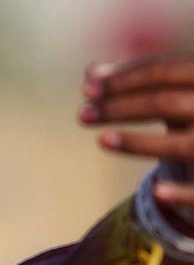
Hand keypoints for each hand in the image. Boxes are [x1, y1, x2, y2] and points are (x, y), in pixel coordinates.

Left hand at [84, 22, 193, 234]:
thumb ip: (137, 82)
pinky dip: (181, 193)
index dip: (122, 78)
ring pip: (178, 144)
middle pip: (163, 101)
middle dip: (119, 106)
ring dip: (137, 142)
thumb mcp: (177, 92)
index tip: (86, 87)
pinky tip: (156, 193)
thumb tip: (89, 72)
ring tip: (101, 140)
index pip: (160, 71)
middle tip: (82, 114)